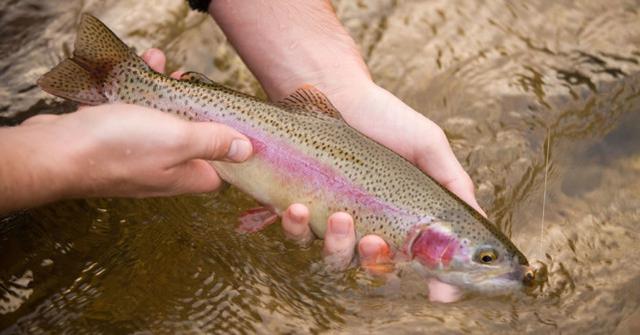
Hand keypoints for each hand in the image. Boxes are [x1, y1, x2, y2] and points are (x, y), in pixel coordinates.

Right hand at [0, 59, 251, 212]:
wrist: (54, 153)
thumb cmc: (118, 149)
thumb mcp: (178, 140)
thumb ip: (212, 143)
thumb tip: (246, 150)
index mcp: (182, 176)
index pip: (217, 173)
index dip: (228, 150)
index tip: (231, 124)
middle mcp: (160, 171)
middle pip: (188, 140)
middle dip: (193, 108)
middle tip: (192, 83)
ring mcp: (133, 156)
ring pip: (157, 121)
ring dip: (162, 92)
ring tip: (162, 67)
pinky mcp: (109, 141)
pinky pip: (129, 113)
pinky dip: (133, 91)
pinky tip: (132, 69)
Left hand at [208, 1, 471, 301]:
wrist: (338, 93)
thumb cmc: (386, 120)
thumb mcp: (429, 148)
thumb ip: (454, 186)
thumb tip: (482, 230)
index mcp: (403, 220)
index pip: (420, 263)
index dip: (431, 282)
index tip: (436, 289)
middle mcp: (371, 226)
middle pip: (374, 266)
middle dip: (375, 260)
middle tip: (373, 240)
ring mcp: (335, 221)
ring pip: (335, 257)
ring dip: (337, 245)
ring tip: (339, 216)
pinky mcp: (304, 209)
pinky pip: (297, 232)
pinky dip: (297, 227)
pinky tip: (298, 207)